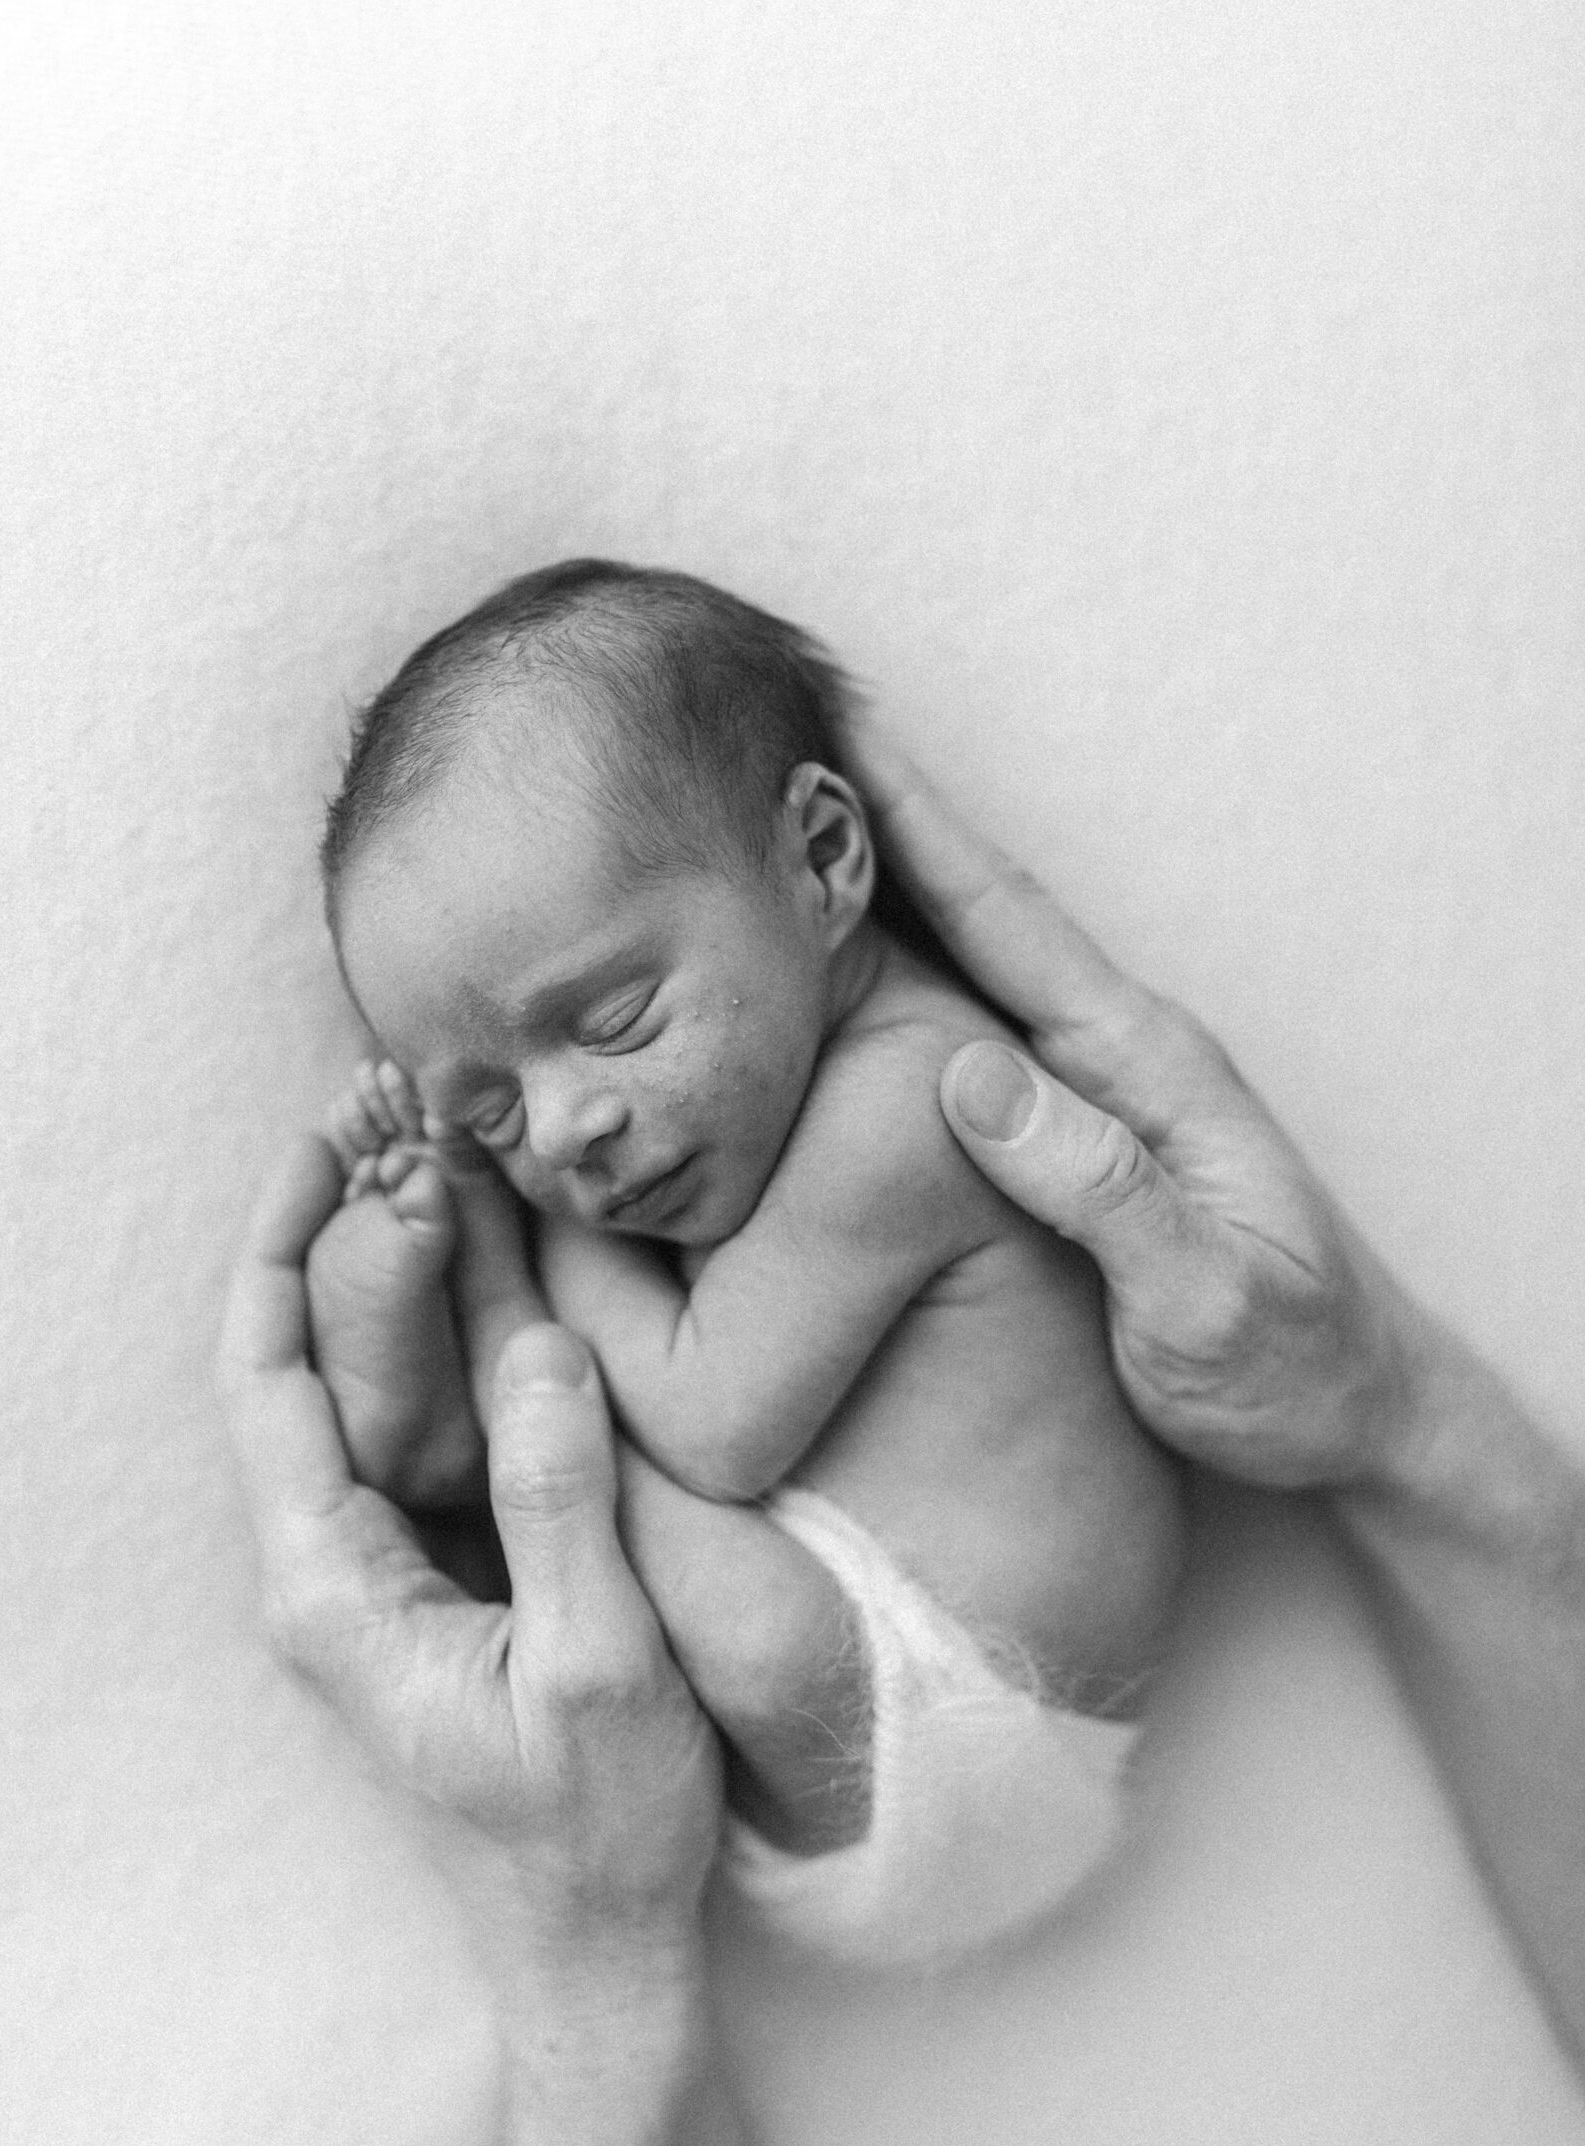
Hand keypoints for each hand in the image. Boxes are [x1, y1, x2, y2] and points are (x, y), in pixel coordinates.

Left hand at [218, 1139, 721, 2009]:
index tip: (325, 1139)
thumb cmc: (593, 1837)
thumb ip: (561, 1506)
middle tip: (403, 1104)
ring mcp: (391, 1566)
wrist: (601, 1952)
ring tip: (450, 1144)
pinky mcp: (448, 1572)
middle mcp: (338, 1566)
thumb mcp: (598, 1670)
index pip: (270, 1382)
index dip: (284, 1248)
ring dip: (411, 1268)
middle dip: (350, 1224)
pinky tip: (513, 1262)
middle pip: (316, 1360)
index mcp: (334, 1590)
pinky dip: (470, 1338)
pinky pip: (443, 1428)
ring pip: (380, 1382)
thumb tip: (541, 1343)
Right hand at [861, 731, 1417, 1490]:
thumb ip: (1099, 1187)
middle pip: (981, 913)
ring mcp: (1099, 1091)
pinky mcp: (1081, 1136)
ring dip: (889, 886)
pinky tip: (852, 967)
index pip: (1012, 923)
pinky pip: (972, 1029)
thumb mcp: (1205, 1297)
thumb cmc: (1292, 1366)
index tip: (843, 730)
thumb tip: (964, 1075)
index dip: (922, 826)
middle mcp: (1118, 1056)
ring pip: (971, 964)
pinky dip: (910, 974)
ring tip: (790, 820)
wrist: (1358, 1414)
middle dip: (886, 816)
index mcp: (1145, 1069)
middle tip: (787, 730)